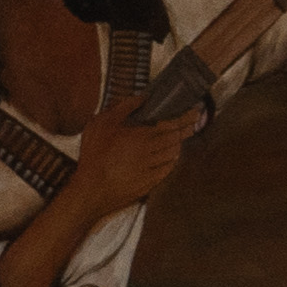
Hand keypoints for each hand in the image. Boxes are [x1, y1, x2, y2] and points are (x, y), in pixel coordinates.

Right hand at [64, 106, 199, 213]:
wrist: (92, 188)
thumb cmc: (94, 154)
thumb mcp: (102, 123)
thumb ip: (124, 108)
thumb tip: (142, 98)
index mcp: (142, 136)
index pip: (172, 124)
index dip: (185, 118)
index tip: (194, 112)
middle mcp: (151, 152)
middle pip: (176, 139)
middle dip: (187, 129)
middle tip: (194, 122)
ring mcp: (152, 169)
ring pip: (173, 154)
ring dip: (179, 144)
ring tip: (182, 137)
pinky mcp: (149, 183)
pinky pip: (167, 169)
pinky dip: (172, 160)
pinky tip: (172, 157)